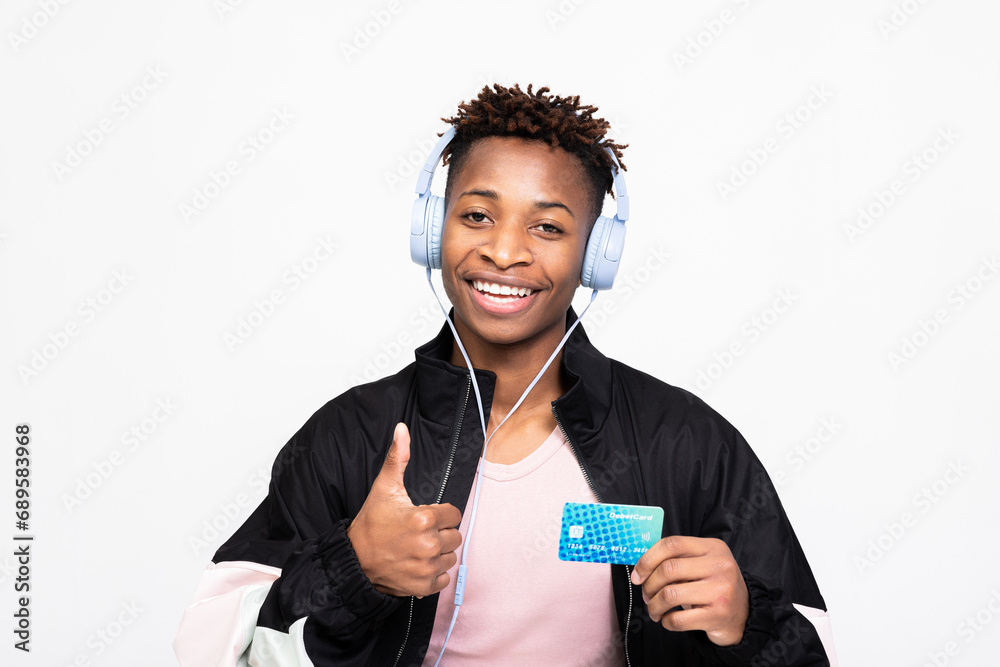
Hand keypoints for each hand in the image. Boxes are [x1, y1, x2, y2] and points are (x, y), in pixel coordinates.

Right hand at [346, 423, 462, 597]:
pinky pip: (444, 578)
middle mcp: (428, 545)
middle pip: (455, 536)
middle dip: (440, 533)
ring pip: (450, 557)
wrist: (353, 561)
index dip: (440, 514)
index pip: (454, 514)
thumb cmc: (371, 524)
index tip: (424, 517)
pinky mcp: (423, 586)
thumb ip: (397, 457)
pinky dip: (433, 574)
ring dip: (438, 554)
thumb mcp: (384, 487)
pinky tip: (416, 564)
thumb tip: (401, 429)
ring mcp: (426, 567)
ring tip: (416, 548)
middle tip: (418, 533)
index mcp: (423, 519)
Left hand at [630, 535, 748, 646]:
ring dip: (654, 606)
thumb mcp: (702, 564)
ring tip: (655, 610)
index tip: (637, 575)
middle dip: (649, 585)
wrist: (743, 615)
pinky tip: (668, 619)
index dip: (647, 559)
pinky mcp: (718, 615)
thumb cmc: (713, 586)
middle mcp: (720, 566)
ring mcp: (721, 591)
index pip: (672, 544)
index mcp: (713, 547)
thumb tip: (641, 569)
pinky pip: (678, 619)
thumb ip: (678, 560)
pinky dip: (666, 621)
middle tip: (646, 595)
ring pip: (669, 595)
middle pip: (668, 569)